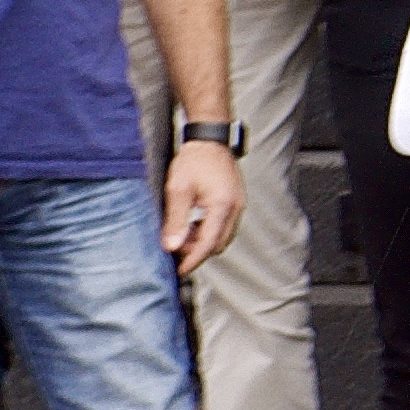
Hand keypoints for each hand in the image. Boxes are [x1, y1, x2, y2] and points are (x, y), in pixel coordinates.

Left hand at [160, 139, 242, 274]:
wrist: (209, 139)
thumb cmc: (194, 160)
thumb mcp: (178, 189)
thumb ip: (175, 220)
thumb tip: (172, 246)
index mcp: (221, 205)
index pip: (208, 244)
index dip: (193, 260)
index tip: (180, 270)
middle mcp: (235, 208)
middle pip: (219, 244)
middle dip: (198, 251)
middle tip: (177, 247)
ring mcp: (238, 205)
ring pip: (223, 236)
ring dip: (204, 241)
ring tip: (183, 235)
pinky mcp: (236, 202)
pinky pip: (225, 226)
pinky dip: (210, 231)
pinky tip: (194, 224)